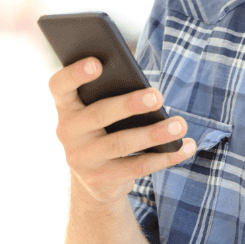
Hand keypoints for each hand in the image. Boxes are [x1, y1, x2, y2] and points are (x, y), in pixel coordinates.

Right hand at [50, 57, 197, 203]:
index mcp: (66, 107)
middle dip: (129, 104)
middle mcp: (68, 133)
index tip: (97, 63)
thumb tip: (147, 89)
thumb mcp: (96, 111)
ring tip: (179, 124)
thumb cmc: (103, 128)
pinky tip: (185, 147)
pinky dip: (165, 157)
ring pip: (121, 144)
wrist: (94, 179)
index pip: (59, 85)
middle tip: (157, 96)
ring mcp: (83, 159)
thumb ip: (108, 94)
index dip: (75, 73)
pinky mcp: (102, 180)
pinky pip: (137, 167)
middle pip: (98, 114)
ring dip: (154, 133)